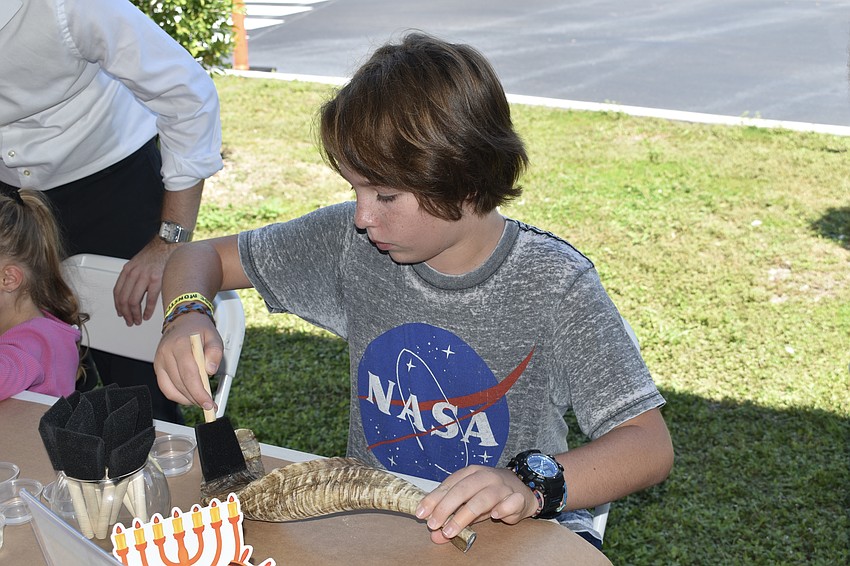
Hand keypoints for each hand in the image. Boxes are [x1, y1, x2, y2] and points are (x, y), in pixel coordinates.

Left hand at [112, 238, 176, 325]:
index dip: (118, 306)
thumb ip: (133, 277)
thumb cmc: (155, 254)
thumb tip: (132, 293)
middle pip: (123, 299)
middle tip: (129, 321)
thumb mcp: (138, 264)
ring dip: (134, 314)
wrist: (167, 244)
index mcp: (127, 270)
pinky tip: (146, 315)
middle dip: (125, 313)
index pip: (117, 292)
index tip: (121, 313)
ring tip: (137, 320)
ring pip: (133, 301)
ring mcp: (144, 277)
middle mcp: (133, 273)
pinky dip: (147, 310)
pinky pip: (149, 299)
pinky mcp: (156, 279)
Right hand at [154, 314, 222, 409]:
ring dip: (188, 399)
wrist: (183, 322)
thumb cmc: (198, 330)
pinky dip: (178, 396)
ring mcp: (159, 361)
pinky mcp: (158, 368)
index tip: (209, 402)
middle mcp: (166, 353)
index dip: (199, 392)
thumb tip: (210, 370)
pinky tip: (190, 397)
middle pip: (180, 383)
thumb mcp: (214, 337)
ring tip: (201, 401)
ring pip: (172, 389)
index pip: (189, 373)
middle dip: (196, 398)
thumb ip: (214, 352)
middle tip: (209, 405)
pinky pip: (166, 388)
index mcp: (180, 344)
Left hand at [414, 465, 538, 544]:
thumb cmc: (489, 495)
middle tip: (434, 524)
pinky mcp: (517, 498)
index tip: (421, 513)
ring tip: (451, 530)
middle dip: (445, 508)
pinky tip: (495, 515)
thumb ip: (452, 518)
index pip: (449, 485)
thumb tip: (435, 536)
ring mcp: (502, 486)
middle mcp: (485, 476)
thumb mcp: (469, 504)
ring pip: (482, 498)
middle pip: (463, 490)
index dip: (433, 499)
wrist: (521, 489)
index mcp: (470, 473)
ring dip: (464, 515)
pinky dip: (503, 508)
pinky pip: (511, 502)